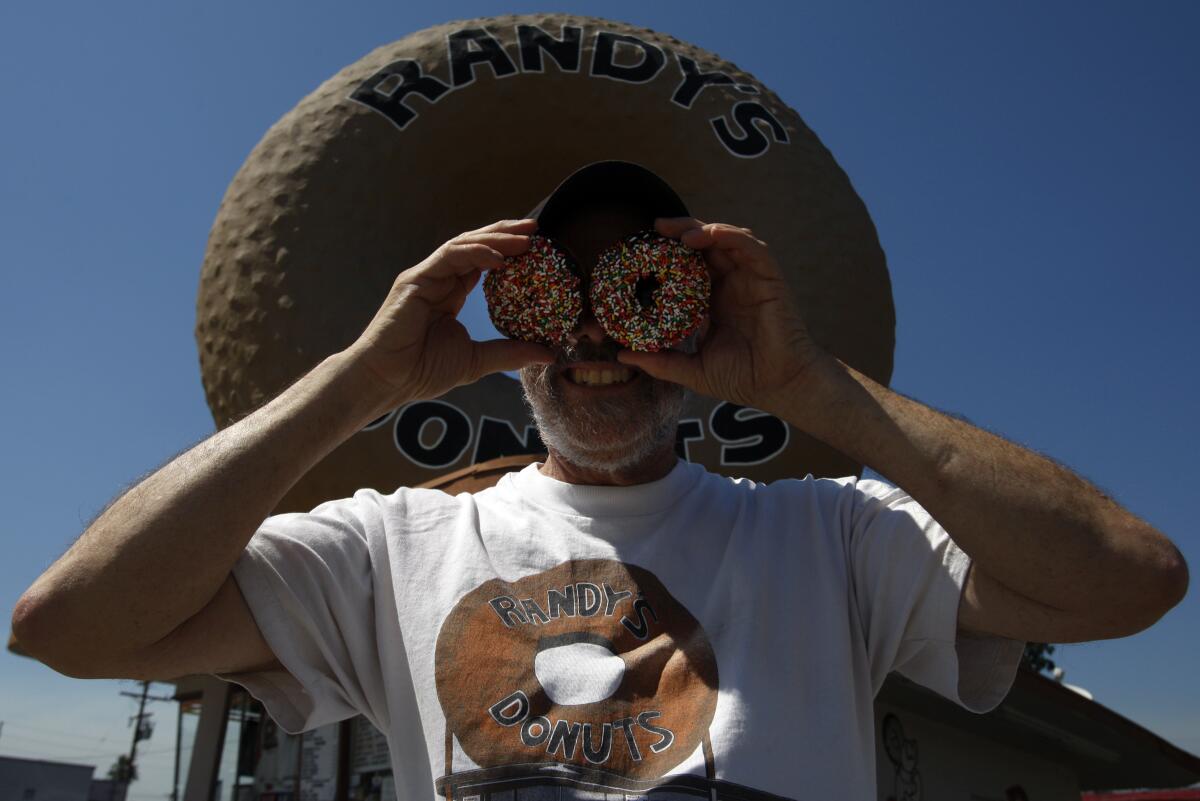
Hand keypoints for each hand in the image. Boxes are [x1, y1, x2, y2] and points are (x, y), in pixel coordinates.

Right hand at [347, 219, 553, 406]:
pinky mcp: (416, 278)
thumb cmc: (423, 371)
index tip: (539, 248)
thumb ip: (510, 352)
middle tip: (536, 229)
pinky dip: (476, 253)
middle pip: (476, 245)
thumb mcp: (477, 360)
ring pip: (465, 245)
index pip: (483, 262)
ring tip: (526, 238)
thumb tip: (549, 353)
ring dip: (496, 238)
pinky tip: (500, 257)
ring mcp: (427, 276)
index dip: (509, 251)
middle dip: (506, 234)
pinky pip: (450, 256)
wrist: (389, 379)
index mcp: (450, 293)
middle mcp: (439, 279)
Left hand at [617, 218, 829, 416]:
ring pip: (725, 239)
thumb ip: (660, 361)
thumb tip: (622, 356)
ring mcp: (750, 278)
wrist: (780, 386)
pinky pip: (750, 246)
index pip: (687, 267)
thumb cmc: (743, 378)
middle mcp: (731, 284)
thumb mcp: (692, 369)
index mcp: (712, 300)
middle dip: (679, 232)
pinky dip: (729, 235)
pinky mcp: (769, 277)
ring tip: (675, 232)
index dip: (666, 255)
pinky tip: (707, 235)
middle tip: (654, 228)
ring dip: (700, 229)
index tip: (639, 251)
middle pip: (704, 246)